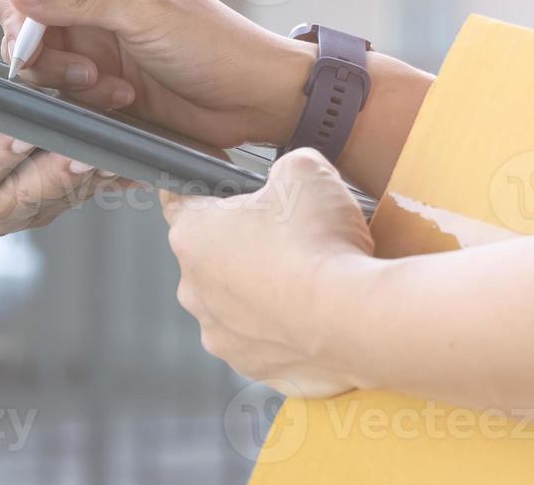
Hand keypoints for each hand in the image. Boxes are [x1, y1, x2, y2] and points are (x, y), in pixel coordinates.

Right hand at [0, 0, 315, 147]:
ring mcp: (89, 34)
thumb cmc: (217, 45)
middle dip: (26, 27)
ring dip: (55, 68)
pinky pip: (54, 81)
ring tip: (98, 78)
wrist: (247, 101)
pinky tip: (117, 94)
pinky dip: (77, 93)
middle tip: (43, 47)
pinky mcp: (91, 74)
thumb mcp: (146, 14)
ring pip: (31, 43)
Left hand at [160, 150, 374, 396]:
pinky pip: (263, 341)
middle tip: (288, 235)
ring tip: (307, 279)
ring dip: (262, 290)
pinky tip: (315, 314)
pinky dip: (284, 329)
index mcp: (193, 235)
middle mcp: (194, 289)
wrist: (355, 320)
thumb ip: (284, 166)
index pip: (178, 202)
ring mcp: (221, 334)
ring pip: (235, 302)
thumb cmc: (321, 243)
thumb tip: (290, 174)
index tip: (223, 188)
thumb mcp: (304, 170)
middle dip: (244, 244)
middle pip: (212, 256)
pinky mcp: (254, 368)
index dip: (203, 190)